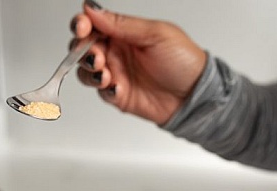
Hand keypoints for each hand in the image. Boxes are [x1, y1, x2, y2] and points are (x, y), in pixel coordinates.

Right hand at [70, 0, 206, 124]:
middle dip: (83, 51)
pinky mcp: (118, 95)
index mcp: (124, 32)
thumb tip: (92, 9)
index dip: (82, 24)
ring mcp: (116, 74)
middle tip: (98, 57)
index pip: (93, 24)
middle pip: (83, 47)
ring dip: (90, 72)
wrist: (194, 95)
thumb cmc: (183, 61)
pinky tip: (118, 89)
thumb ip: (122, 24)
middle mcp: (117, 52)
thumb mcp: (156, 35)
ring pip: (86, 71)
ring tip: (105, 75)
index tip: (82, 27)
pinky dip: (105, 90)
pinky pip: (100, 92)